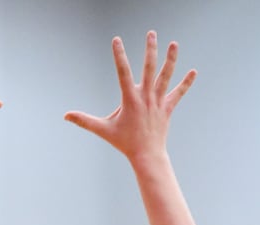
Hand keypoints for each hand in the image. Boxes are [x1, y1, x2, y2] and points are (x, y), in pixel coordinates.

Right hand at [64, 32, 195, 165]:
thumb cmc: (124, 143)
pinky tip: (194, 72)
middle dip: (150, 50)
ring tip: (174, 44)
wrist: (146, 156)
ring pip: (165, 77)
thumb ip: (85, 121)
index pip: (123, 72)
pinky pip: (178, 93)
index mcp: (130, 99)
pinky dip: (186, 83)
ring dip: (171, 60)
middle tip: (151, 33)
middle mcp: (146, 97)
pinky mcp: (167, 108)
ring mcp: (158, 102)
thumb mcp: (103, 130)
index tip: (116, 40)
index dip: (119, 55)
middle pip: (149, 69)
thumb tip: (65, 116)